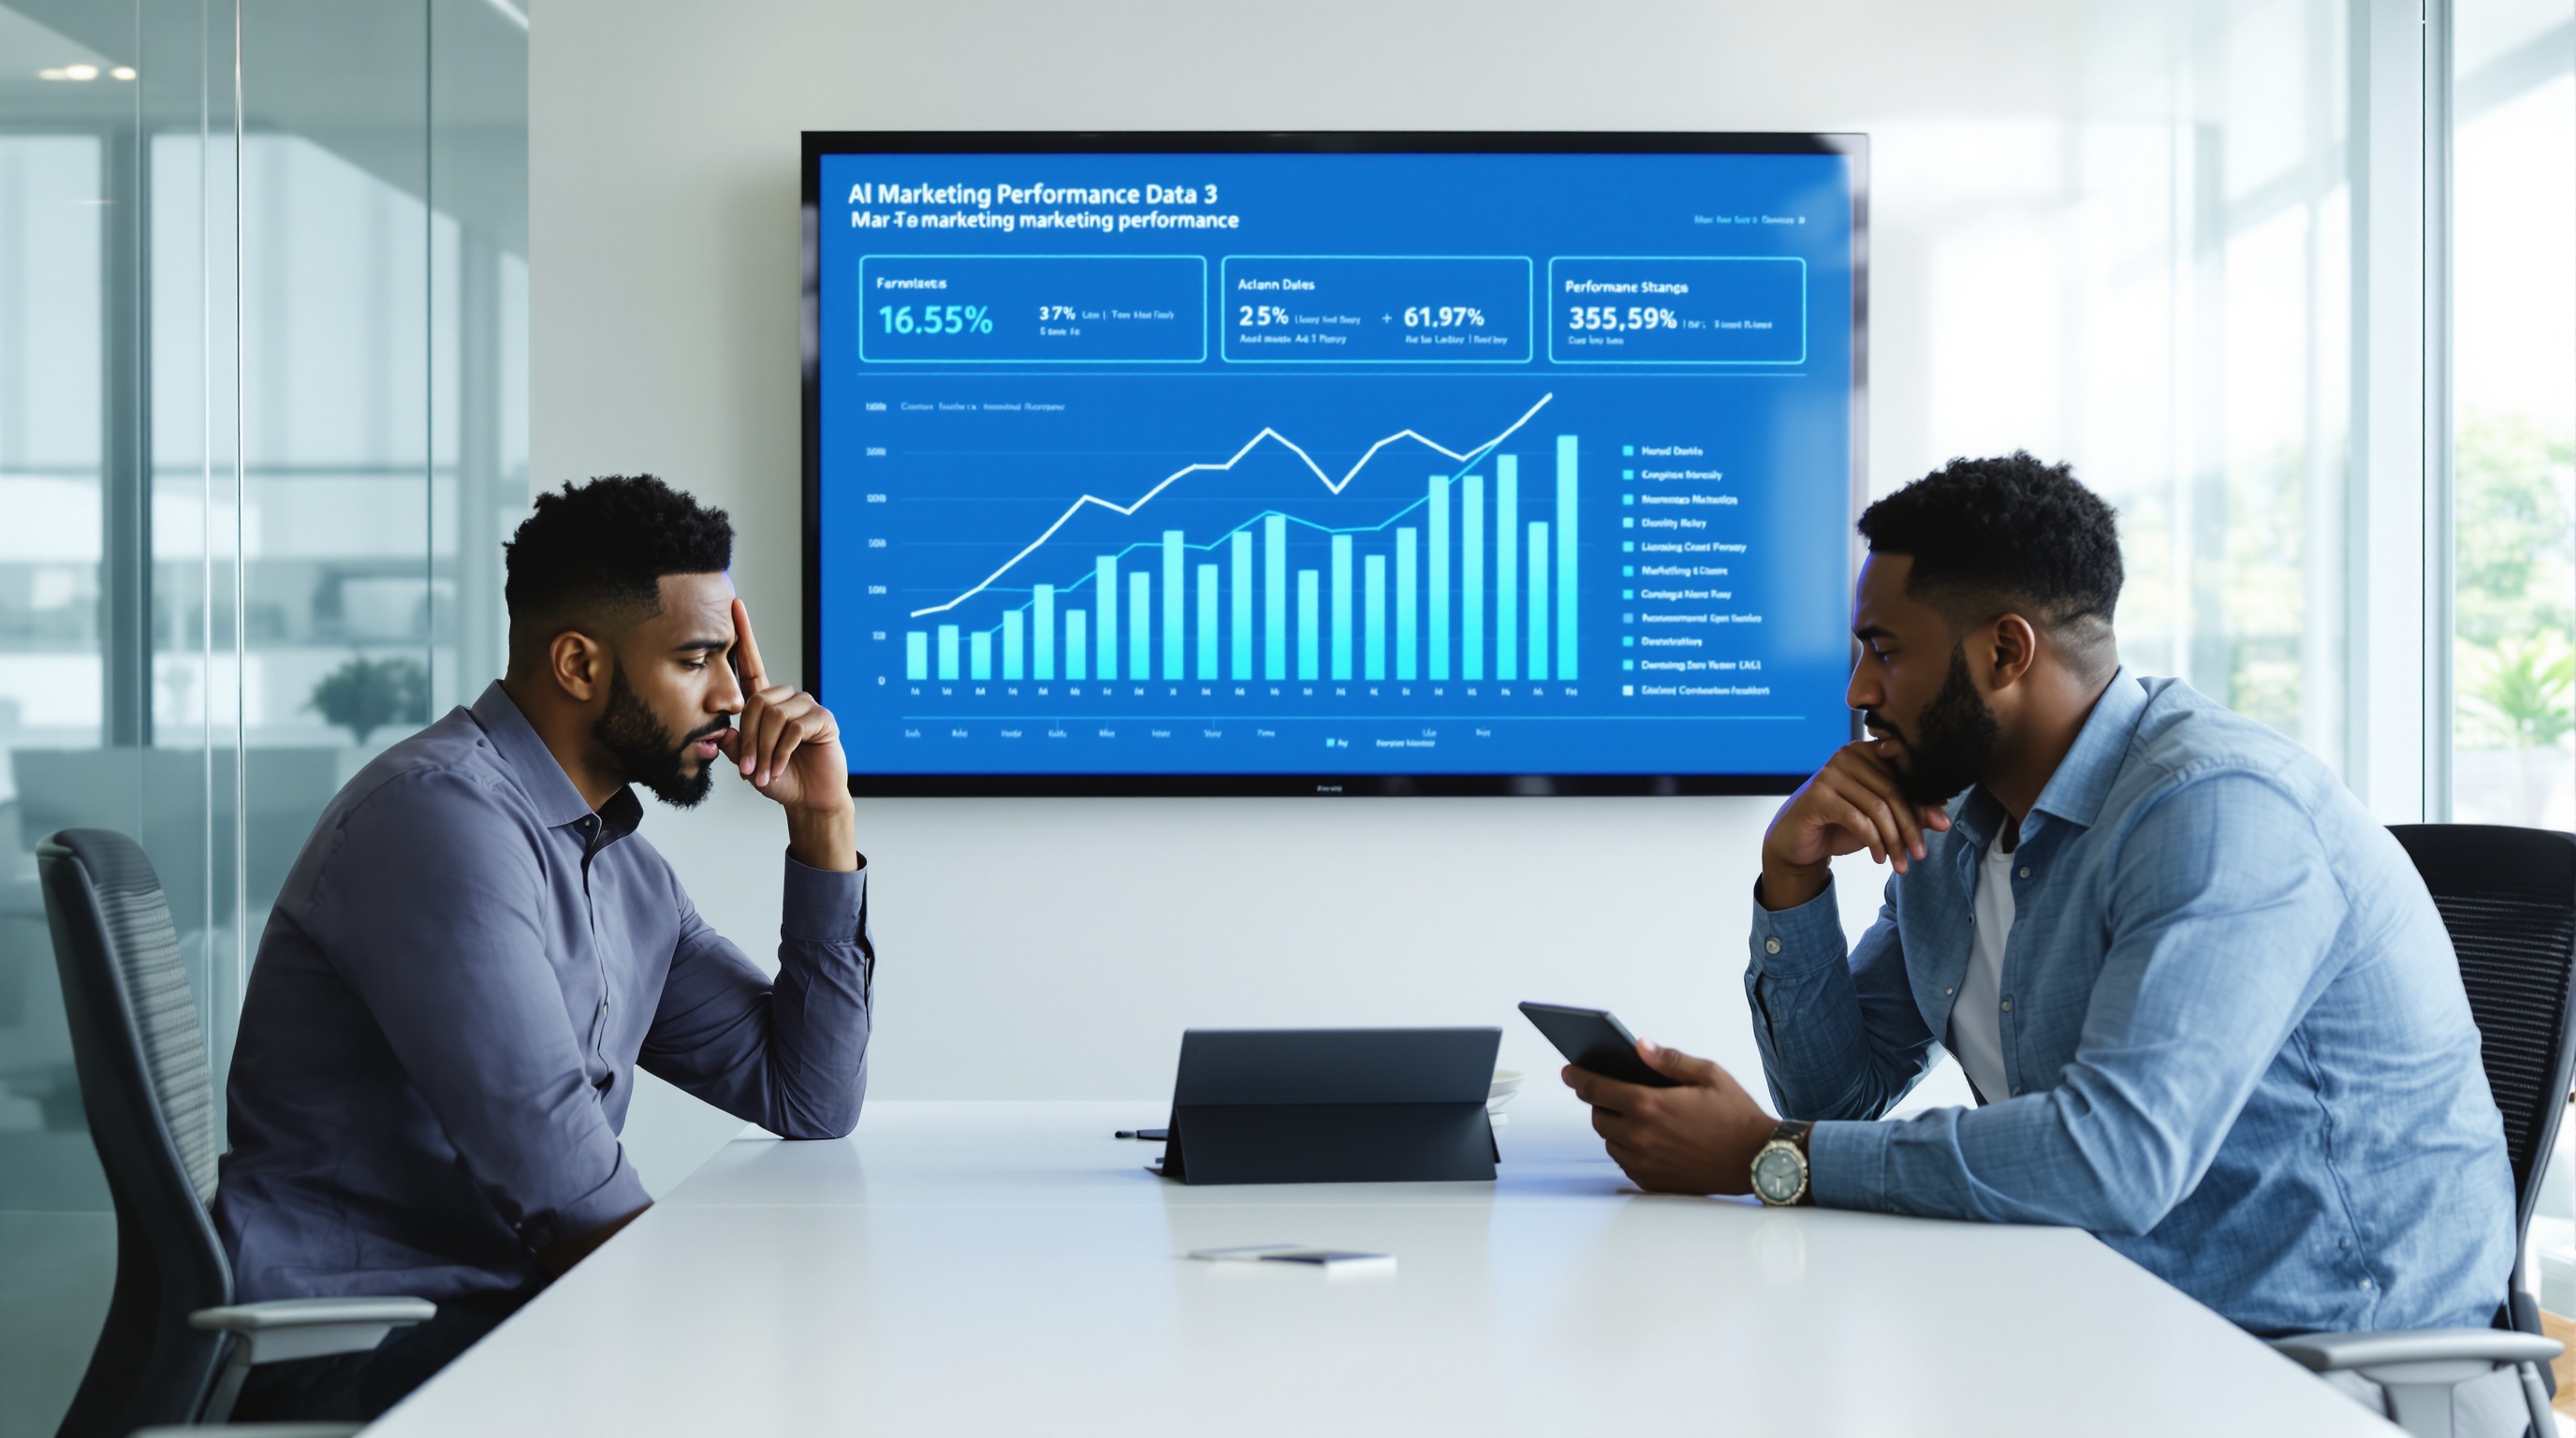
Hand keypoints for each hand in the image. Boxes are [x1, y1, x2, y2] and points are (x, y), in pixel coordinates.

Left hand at [717, 599, 856, 868]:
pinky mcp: (823, 720)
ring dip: (765, 749)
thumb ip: (733, 743)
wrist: (808, 800)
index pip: (751, 663)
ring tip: (764, 772)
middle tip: (748, 768)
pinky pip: (794, 728)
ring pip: (775, 716)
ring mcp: (807, 708)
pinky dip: (781, 752)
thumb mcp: (747, 761)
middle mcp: (787, 700)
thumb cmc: (778, 778)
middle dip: (749, 738)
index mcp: (766, 704)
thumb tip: (717, 732)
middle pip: (757, 701)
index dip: (744, 635)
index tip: (734, 605)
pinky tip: (779, 768)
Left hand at [1563, 1041, 1778, 1195]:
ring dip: (1614, 1126)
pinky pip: (1624, 1162)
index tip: (1568, 1071)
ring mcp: (1645, 1162)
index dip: (1578, 1077)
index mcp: (1650, 1105)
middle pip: (1598, 1116)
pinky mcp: (1652, 1181)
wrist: (1757, 1159)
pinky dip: (1627, 1148)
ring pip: (1609, 1141)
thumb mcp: (1708, 1074)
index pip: (1596, 1088)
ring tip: (1633, 1114)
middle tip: (1611, 1091)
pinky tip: (1645, 1136)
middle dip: (1599, 1101)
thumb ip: (1669, 1059)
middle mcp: (1641, 1136)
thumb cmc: (1736, 1115)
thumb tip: (1639, 1045)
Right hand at [1759, 738, 1950, 908]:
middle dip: (1911, 827)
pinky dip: (1873, 842)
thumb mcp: (1881, 819)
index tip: (1941, 826)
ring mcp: (1831, 772)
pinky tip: (1879, 858)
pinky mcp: (1818, 794)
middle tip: (1920, 854)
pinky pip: (1857, 819)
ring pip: (1878, 808)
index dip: (1924, 801)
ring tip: (1901, 862)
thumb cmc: (1840, 824)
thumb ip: (1909, 813)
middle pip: (1893, 792)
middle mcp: (1848, 755)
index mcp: (1867, 752)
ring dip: (1894, 840)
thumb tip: (1943, 819)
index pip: (1905, 774)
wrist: (1797, 840)